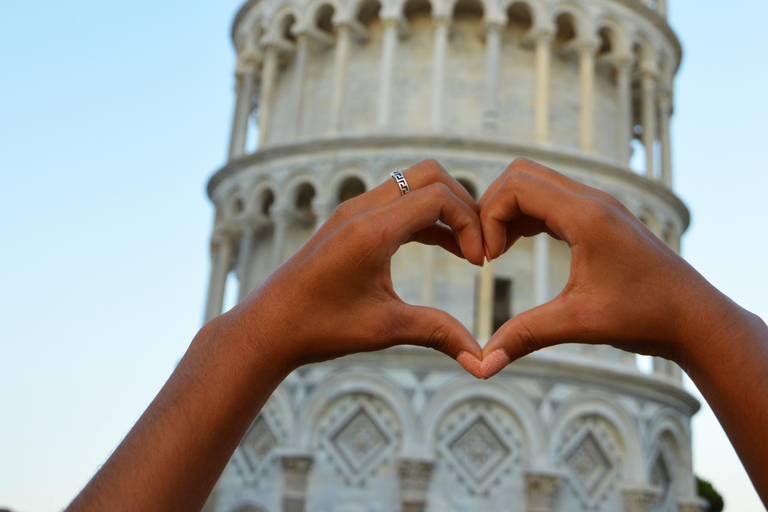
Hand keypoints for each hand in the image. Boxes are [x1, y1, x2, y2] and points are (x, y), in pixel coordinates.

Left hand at [227, 159, 485, 376]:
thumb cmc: (320, 327)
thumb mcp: (384, 329)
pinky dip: (422, 215)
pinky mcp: (348, 220)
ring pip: (412, 184)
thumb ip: (438, 333)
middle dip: (462, 205)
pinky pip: (396, 201)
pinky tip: (441, 245)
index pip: (439, 197)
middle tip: (476, 246)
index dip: (470, 224)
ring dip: (443, 208)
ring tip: (463, 250)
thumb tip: (482, 361)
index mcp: (372, 230)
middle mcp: (362, 209)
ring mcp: (352, 210)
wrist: (269, 326)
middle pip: (430, 175)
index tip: (478, 262)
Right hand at [477, 158, 728, 376]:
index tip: (488, 260)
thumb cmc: (645, 316)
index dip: (489, 218)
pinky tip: (517, 246)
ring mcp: (597, 205)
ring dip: (508, 211)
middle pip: (520, 174)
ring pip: (535, 184)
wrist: (695, 317)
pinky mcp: (599, 217)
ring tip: (498, 252)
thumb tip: (484, 363)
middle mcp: (592, 200)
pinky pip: (550, 199)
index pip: (516, 186)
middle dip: (492, 208)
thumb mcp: (579, 324)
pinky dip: (526, 216)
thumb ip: (526, 336)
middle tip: (488, 252)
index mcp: (586, 216)